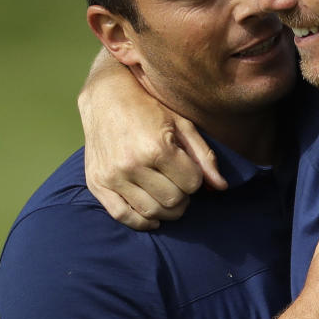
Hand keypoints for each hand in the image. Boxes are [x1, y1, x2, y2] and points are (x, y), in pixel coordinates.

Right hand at [80, 78, 224, 230]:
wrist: (104, 96)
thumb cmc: (149, 108)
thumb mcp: (182, 124)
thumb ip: (203, 156)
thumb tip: (221, 187)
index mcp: (156, 147)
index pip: (192, 184)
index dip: (195, 178)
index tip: (188, 169)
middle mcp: (131, 164)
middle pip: (173, 202)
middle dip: (183, 195)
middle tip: (178, 182)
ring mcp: (112, 175)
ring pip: (152, 212)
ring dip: (166, 210)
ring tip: (166, 194)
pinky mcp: (97, 183)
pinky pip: (122, 216)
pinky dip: (141, 222)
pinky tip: (152, 217)